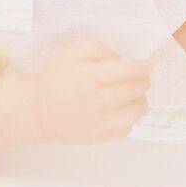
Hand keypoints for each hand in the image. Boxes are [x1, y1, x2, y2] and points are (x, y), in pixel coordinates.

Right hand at [5, 41, 150, 144]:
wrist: (37, 109)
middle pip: (133, 90)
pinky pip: (124, 131)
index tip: (148, 65)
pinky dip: (129, 122)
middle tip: (143, 80)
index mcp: (89, 76)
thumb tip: (121, 59)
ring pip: (133, 113)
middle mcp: (95, 99)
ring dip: (141, 102)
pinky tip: (122, 113)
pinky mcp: (96, 137)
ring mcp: (96, 121)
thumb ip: (98, 49)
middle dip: (143, 83)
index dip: (142, 66)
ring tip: (138, 97)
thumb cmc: (57, 77)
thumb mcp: (71, 53)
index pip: (127, 69)